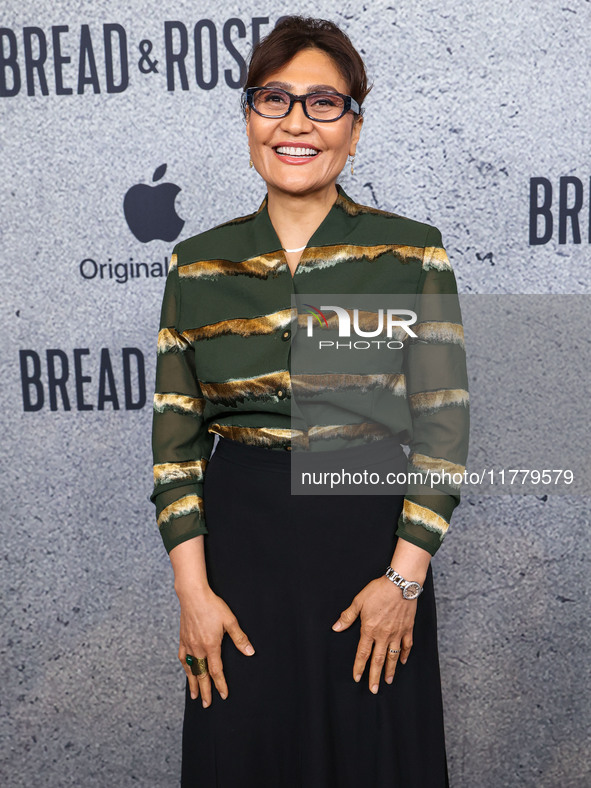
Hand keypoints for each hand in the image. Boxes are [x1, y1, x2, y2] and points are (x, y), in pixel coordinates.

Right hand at [177, 586, 255, 707]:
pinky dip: (186, 667)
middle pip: (202, 675)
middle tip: (206, 705)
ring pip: (191, 669)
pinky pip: (184, 658)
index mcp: (211, 646)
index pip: (216, 671)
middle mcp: (198, 648)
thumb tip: (250, 652)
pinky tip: (187, 671)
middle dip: (205, 691)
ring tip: (194, 696)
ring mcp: (189, 644)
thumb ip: (240, 638)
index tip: (223, 696)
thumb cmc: (213, 606)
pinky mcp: (183, 638)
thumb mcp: (230, 620)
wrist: (193, 595)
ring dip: (193, 683)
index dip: (220, 684)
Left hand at [331, 576, 416, 692]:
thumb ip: (348, 616)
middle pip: (378, 660)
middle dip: (375, 676)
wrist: (401, 583)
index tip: (357, 678)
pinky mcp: (407, 629)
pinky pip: (406, 645)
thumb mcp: (359, 601)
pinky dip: (404, 655)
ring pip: (393, 656)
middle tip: (373, 690)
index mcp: (370, 629)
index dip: (359, 667)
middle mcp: (384, 635)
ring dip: (390, 670)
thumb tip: (336, 628)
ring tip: (387, 681)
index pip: (363, 653)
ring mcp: (397, 633)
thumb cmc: (379, 590)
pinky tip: (402, 661)